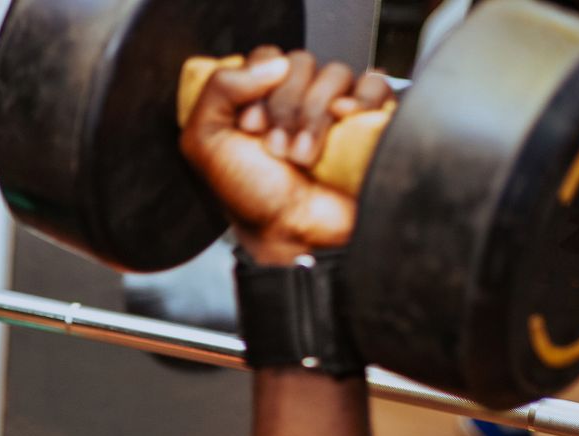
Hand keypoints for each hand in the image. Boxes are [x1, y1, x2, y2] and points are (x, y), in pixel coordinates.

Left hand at [179, 49, 392, 263]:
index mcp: (257, 100)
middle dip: (284, 107)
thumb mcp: (204, 143)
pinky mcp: (368, 119)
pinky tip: (342, 125)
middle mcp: (295, 101)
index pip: (266, 57)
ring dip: (314, 117)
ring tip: (301, 157)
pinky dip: (359, 101)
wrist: (293, 235)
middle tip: (275, 149)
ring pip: (334, 74)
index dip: (257, 87)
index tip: (250, 128)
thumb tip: (272, 63)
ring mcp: (333, 109)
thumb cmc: (251, 199)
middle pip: (299, 63)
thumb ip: (218, 89)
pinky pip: (373, 85)